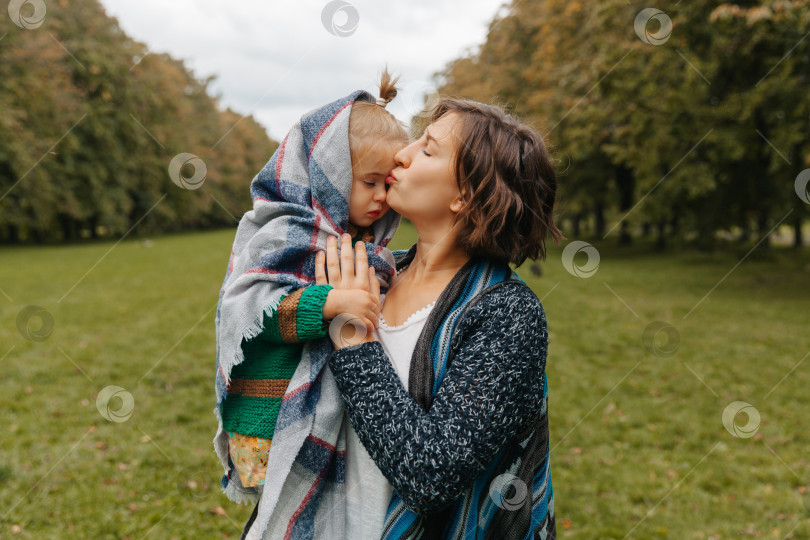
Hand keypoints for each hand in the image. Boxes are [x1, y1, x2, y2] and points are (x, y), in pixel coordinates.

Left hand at [314, 234, 380, 349]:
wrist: (351, 334)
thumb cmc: (364, 320)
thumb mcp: (374, 302)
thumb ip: (373, 284)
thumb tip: (371, 269)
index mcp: (362, 285)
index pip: (361, 263)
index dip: (360, 251)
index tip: (358, 242)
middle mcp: (348, 284)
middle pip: (347, 259)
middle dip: (346, 245)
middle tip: (344, 234)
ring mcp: (335, 288)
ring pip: (333, 264)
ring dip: (332, 249)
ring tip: (331, 238)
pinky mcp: (325, 293)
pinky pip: (320, 275)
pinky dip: (319, 263)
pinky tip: (320, 253)